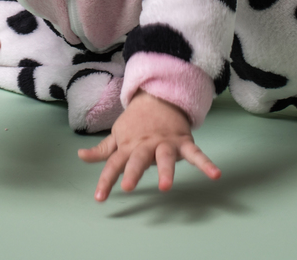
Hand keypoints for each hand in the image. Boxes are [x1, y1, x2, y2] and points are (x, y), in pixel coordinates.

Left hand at [77, 91, 220, 200]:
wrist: (159, 97)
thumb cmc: (136, 122)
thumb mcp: (117, 135)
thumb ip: (102, 151)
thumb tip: (81, 156)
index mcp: (128, 146)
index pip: (113, 164)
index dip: (106, 181)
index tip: (99, 198)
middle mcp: (145, 145)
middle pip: (138, 159)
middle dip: (133, 172)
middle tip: (128, 187)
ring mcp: (165, 143)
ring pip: (165, 157)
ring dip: (166, 170)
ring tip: (166, 186)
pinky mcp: (183, 141)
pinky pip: (196, 154)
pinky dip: (206, 164)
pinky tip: (215, 174)